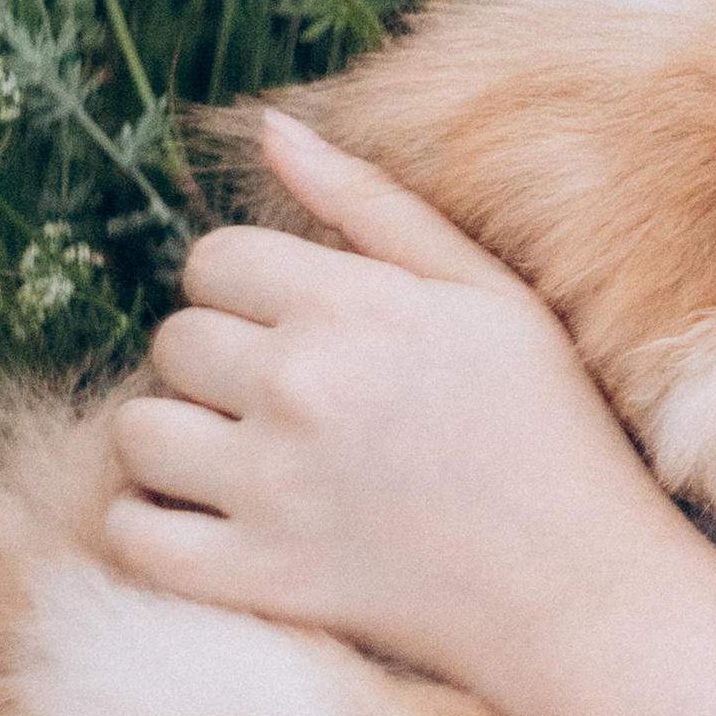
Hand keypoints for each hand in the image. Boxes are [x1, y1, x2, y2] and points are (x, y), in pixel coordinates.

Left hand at [105, 110, 715, 715]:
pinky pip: (131, 534)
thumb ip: (373, 204)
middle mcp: (300, 385)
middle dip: (220, 365)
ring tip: (248, 463)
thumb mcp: (489, 296)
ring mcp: (271, 485)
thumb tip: (268, 127)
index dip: (251, 292)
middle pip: (175, 341)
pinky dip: (150, 529)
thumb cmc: (551, 430)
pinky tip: (210, 524)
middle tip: (292, 407)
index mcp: (353, 303)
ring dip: (178, 443)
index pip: (214, 261)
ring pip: (136, 432)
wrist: (584, 588)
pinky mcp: (257, 577)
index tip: (301, 335)